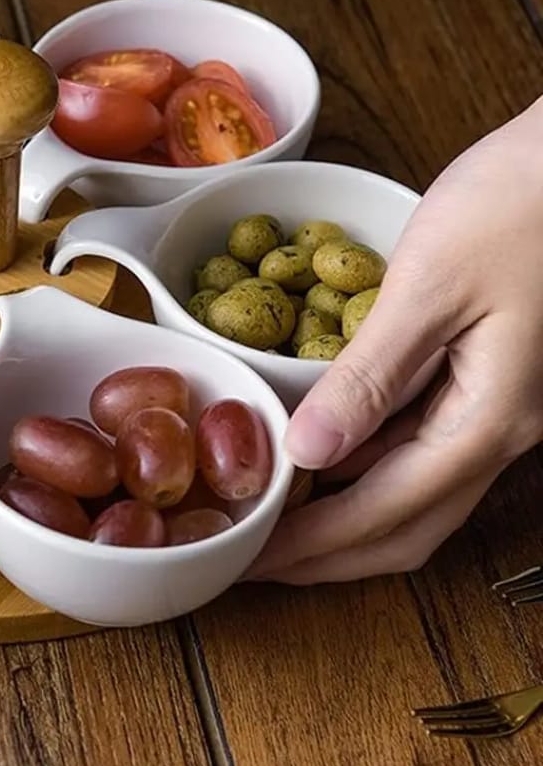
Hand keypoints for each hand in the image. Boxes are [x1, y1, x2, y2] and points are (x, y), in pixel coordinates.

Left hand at [249, 94, 542, 582]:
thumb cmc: (519, 204)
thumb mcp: (431, 287)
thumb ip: (369, 377)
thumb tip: (307, 453)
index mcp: (486, 420)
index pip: (385, 512)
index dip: (313, 546)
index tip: (250, 561)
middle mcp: (499, 430)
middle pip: (407, 525)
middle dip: (329, 554)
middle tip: (255, 559)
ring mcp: (498, 408)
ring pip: (414, 493)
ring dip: (345, 517)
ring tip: (275, 516)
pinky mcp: (486, 379)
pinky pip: (419, 448)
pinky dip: (365, 468)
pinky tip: (321, 456)